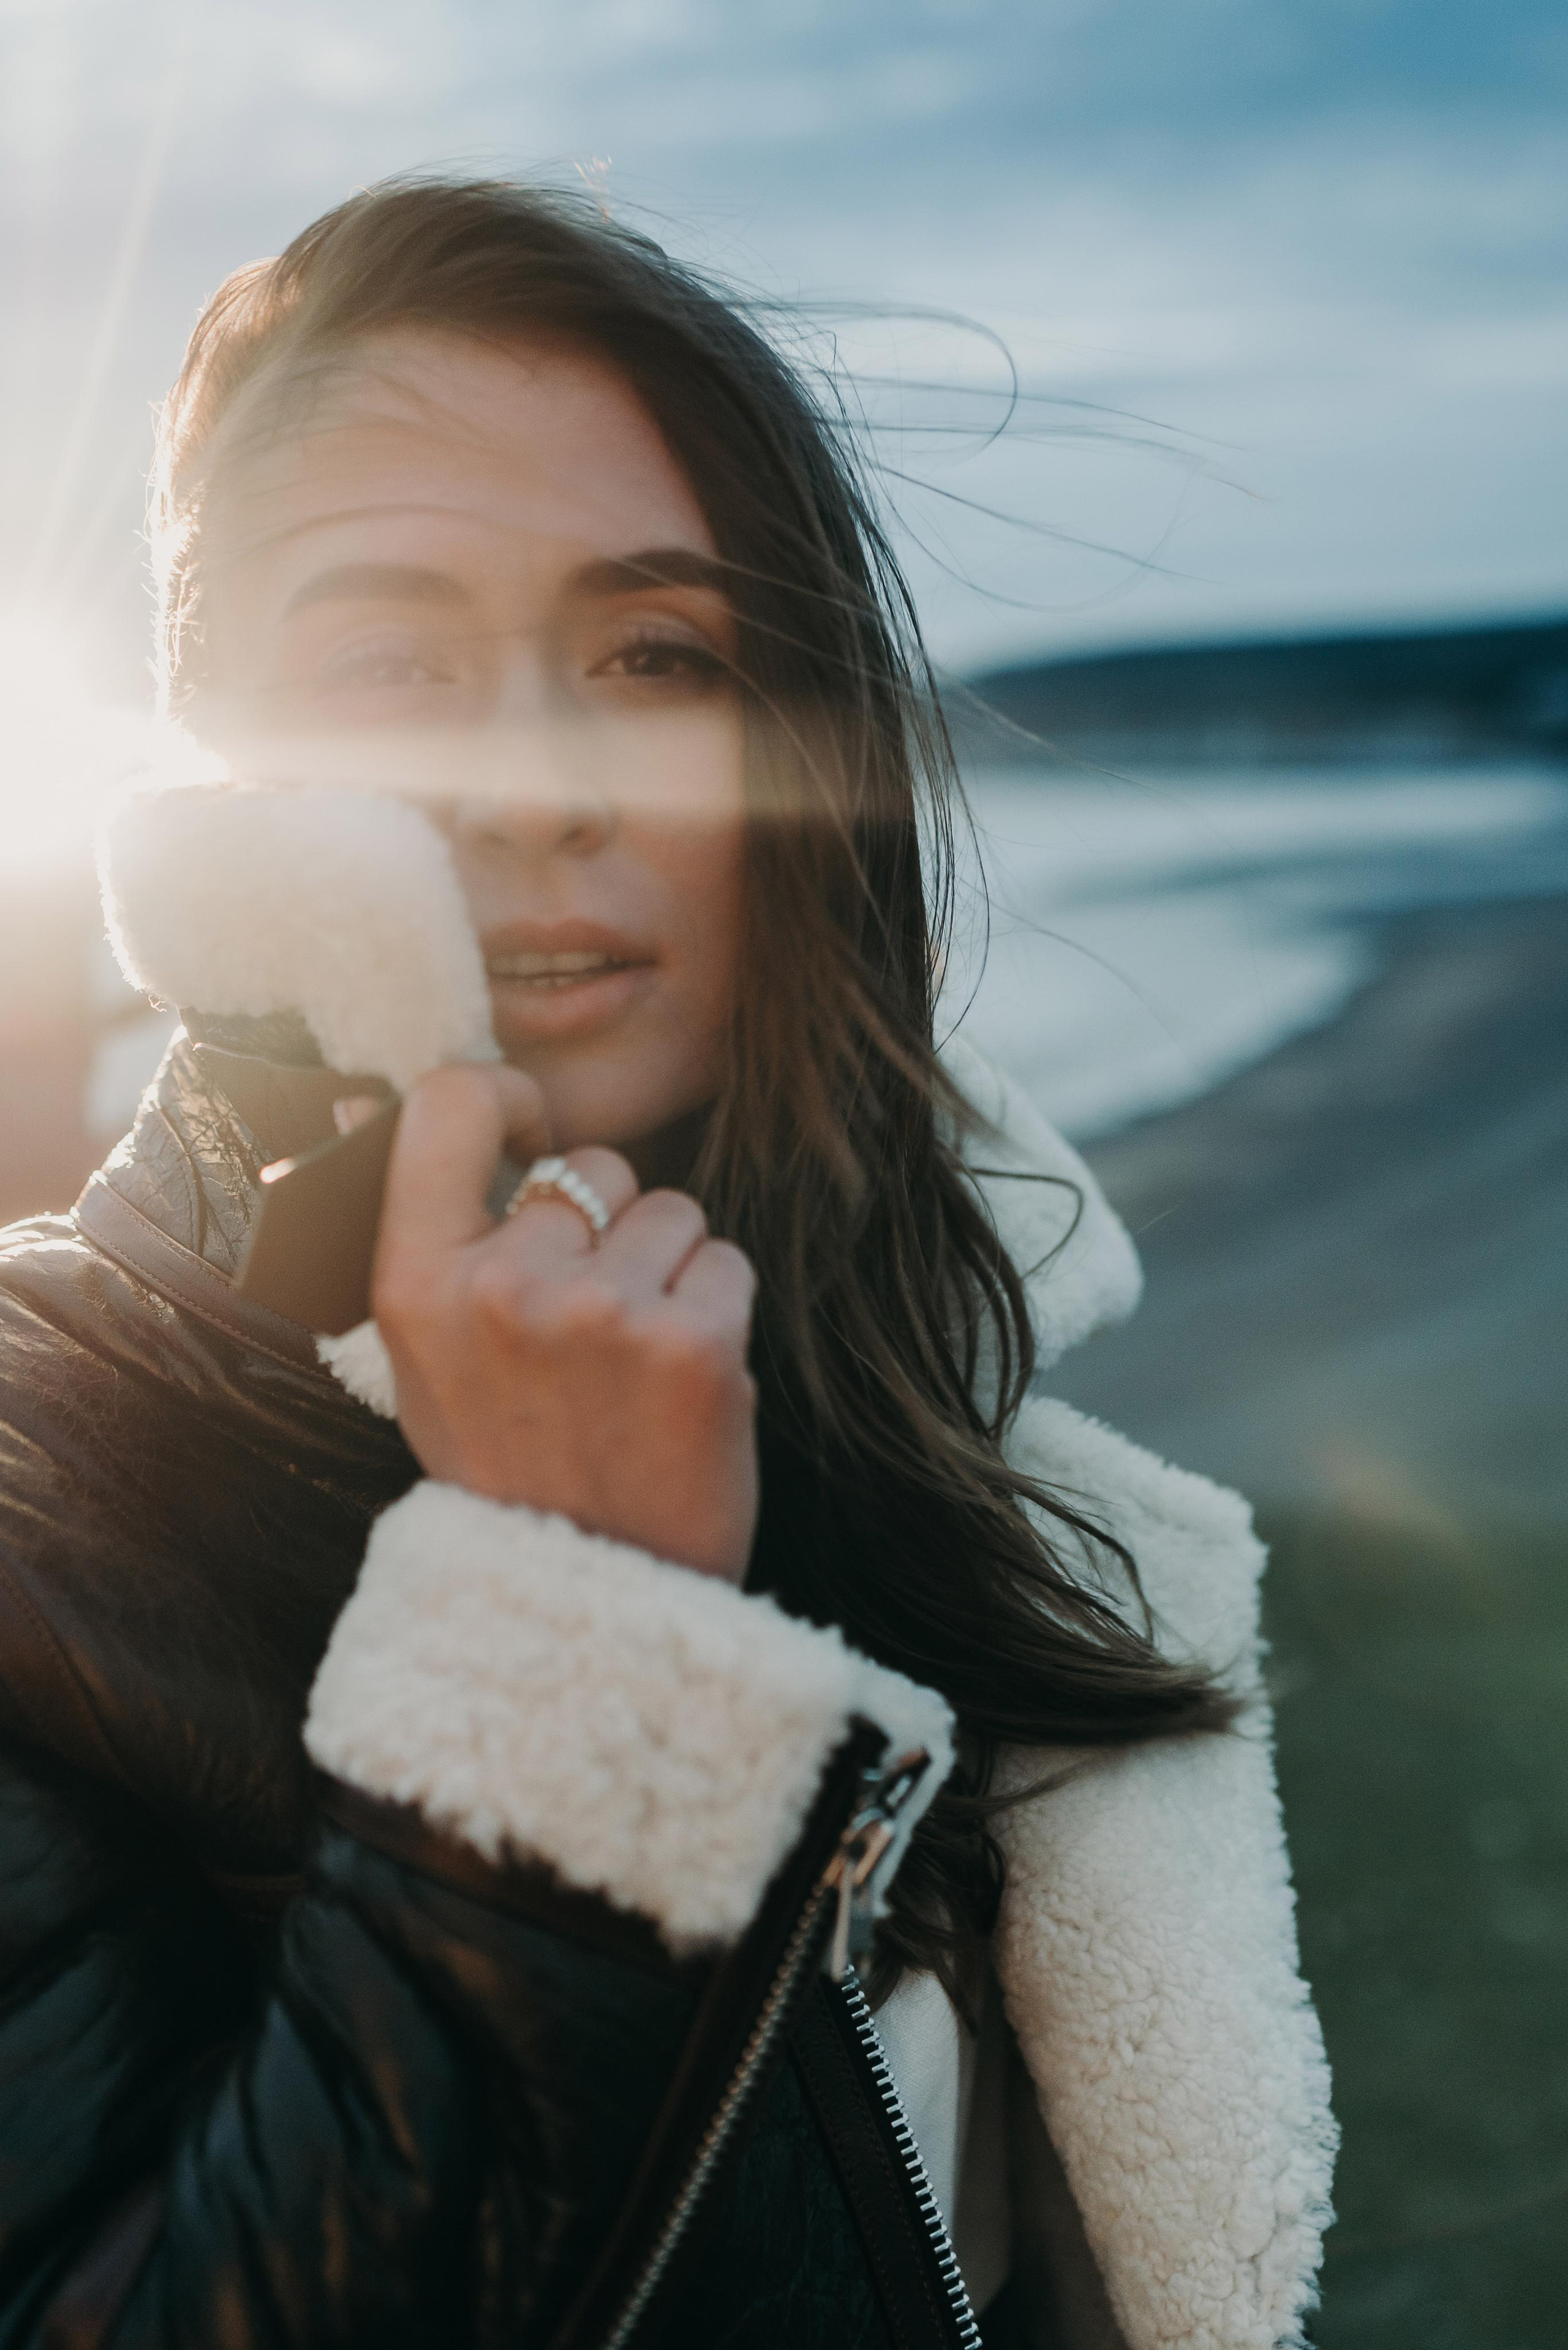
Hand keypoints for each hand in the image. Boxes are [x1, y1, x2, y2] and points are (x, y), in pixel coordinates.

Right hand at [372, 1065, 758, 1580]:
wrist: (587, 1615)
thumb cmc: (510, 1476)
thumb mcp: (424, 1365)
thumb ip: (422, 1238)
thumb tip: (375, 1104)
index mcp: (417, 1286)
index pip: (447, 1104)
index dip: (506, 1097)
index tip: (533, 1133)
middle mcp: (505, 1287)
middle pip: (594, 1167)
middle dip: (608, 1225)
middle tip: (593, 1327)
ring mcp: (605, 1314)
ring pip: (672, 1211)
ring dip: (669, 1270)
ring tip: (637, 1364)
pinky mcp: (697, 1345)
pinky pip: (727, 1262)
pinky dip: (718, 1312)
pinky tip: (684, 1383)